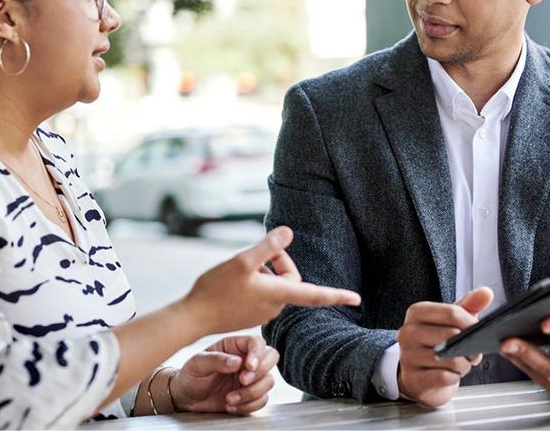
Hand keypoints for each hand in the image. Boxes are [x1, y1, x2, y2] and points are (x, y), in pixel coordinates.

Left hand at [172, 335, 278, 414]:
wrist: (187, 398)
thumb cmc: (190, 375)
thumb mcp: (197, 364)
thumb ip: (216, 359)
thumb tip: (237, 361)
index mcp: (234, 346)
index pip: (256, 342)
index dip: (258, 353)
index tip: (248, 367)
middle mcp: (245, 359)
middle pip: (271, 358)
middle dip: (259, 373)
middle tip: (242, 381)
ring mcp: (250, 378)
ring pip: (269, 381)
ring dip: (251, 393)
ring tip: (229, 399)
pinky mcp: (251, 395)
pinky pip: (262, 400)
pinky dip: (249, 405)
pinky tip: (232, 406)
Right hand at [180, 226, 360, 335]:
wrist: (193, 317)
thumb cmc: (216, 289)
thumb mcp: (242, 261)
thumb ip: (267, 247)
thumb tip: (288, 232)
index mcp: (278, 295)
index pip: (315, 294)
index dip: (337, 294)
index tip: (356, 298)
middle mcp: (274, 307)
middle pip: (289, 279)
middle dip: (276, 262)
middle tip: (255, 255)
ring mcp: (262, 312)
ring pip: (273, 284)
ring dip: (262, 272)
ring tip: (238, 270)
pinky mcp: (250, 314)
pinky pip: (262, 293)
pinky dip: (254, 281)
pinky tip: (233, 281)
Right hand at [397, 287, 492, 407]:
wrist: (420, 373)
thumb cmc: (437, 342)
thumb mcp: (452, 321)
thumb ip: (470, 305)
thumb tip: (486, 293)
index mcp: (417, 312)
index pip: (451, 313)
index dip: (471, 324)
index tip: (477, 331)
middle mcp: (408, 332)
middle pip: (452, 336)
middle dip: (470, 347)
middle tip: (472, 351)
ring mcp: (408, 356)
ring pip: (450, 359)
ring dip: (463, 364)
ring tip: (461, 362)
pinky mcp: (413, 378)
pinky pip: (444, 377)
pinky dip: (454, 377)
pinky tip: (451, 374)